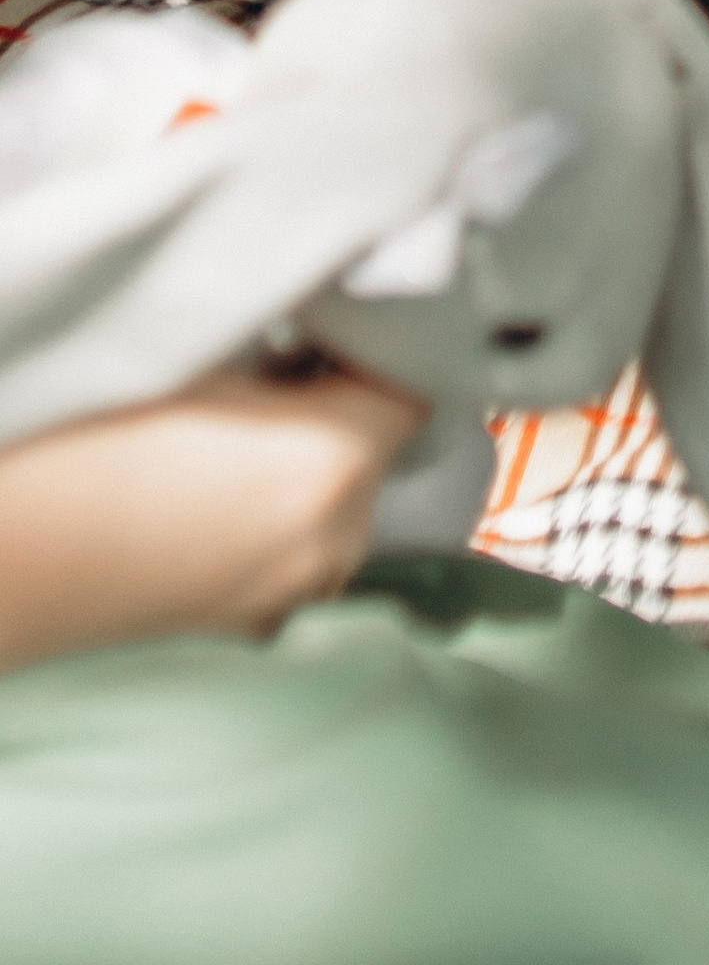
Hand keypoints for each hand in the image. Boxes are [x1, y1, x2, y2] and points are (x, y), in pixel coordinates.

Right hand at [0, 358, 427, 673]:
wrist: (7, 559)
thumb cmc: (90, 444)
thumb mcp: (202, 362)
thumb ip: (283, 351)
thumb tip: (320, 333)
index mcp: (335, 461)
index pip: (412, 392)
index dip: (378, 355)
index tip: (335, 335)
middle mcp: (334, 541)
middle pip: (377, 453)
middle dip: (340, 412)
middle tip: (275, 379)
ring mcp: (290, 596)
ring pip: (336, 510)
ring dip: (308, 474)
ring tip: (229, 444)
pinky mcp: (245, 631)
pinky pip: (292, 558)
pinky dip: (273, 526)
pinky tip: (206, 501)